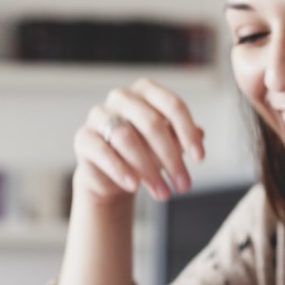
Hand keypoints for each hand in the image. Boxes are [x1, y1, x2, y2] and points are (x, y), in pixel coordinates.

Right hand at [73, 78, 205, 204]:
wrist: (113, 174)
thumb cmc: (145, 153)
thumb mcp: (167, 146)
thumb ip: (180, 138)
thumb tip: (200, 135)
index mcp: (146, 91)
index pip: (172, 105)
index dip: (188, 132)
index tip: (200, 159)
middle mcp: (121, 97)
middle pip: (151, 123)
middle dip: (171, 157)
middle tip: (184, 185)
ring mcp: (99, 116)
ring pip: (126, 138)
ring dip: (148, 169)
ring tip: (163, 193)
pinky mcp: (83, 138)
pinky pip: (102, 151)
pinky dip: (120, 170)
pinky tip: (134, 186)